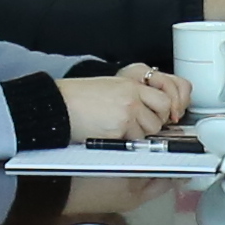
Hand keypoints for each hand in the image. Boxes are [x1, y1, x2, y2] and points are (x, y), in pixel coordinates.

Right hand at [67, 66, 194, 141]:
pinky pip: (135, 139)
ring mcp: (128, 110)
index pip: (163, 96)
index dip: (162, 109)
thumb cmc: (78, 98)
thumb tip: (148, 109)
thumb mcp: (110, 87)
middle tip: (138, 125)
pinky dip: (126, 140)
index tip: (159, 116)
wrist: (60, 105)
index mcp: (130, 83)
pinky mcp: (121, 126)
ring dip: (139, 133)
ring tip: (120, 129)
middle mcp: (133, 95)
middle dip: (154, 122)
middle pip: (162, 113)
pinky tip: (111, 133)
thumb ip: (131, 95)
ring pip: (150, 129)